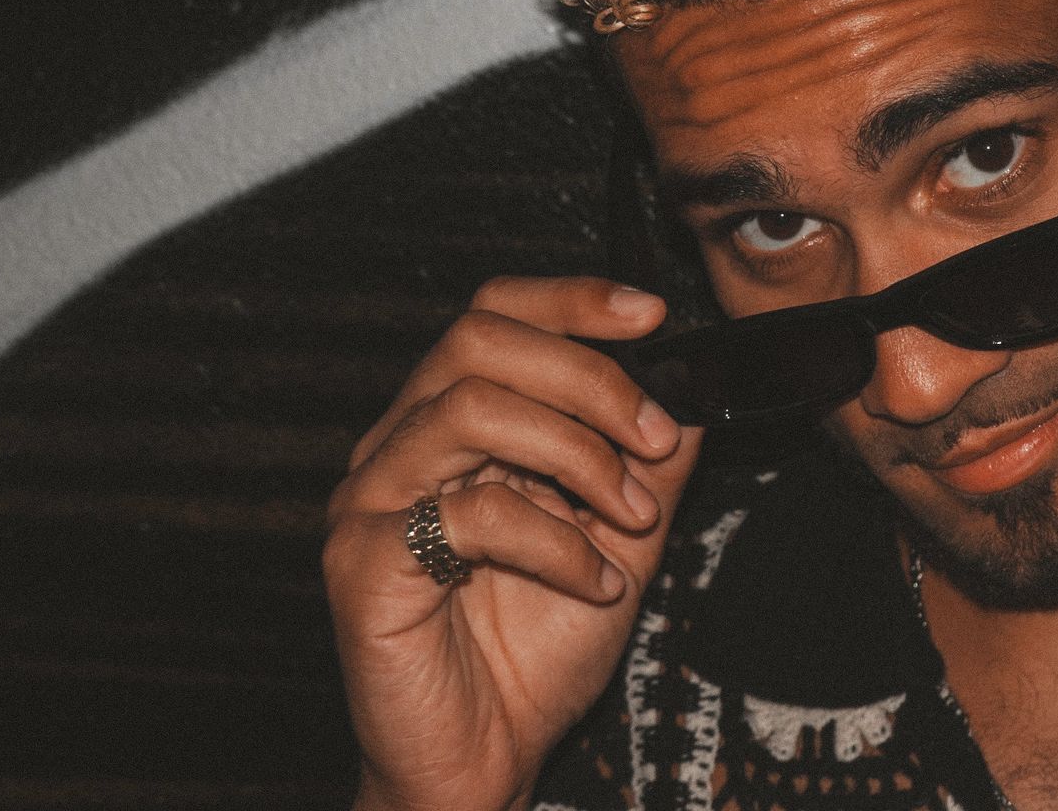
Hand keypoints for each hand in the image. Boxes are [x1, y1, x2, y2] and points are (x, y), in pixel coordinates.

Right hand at [323, 277, 701, 810]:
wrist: (488, 758)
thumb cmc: (536, 649)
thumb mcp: (621, 535)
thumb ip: (649, 459)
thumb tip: (694, 384)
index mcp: (451, 422)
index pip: (495, 313)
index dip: (572, 299)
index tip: (653, 315)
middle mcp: (400, 445)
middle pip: (479, 340)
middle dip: (590, 378)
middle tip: (656, 438)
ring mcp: (373, 500)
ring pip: (470, 408)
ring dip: (579, 456)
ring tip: (632, 517)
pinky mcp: (363, 562)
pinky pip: (470, 513)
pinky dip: (557, 542)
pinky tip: (597, 582)